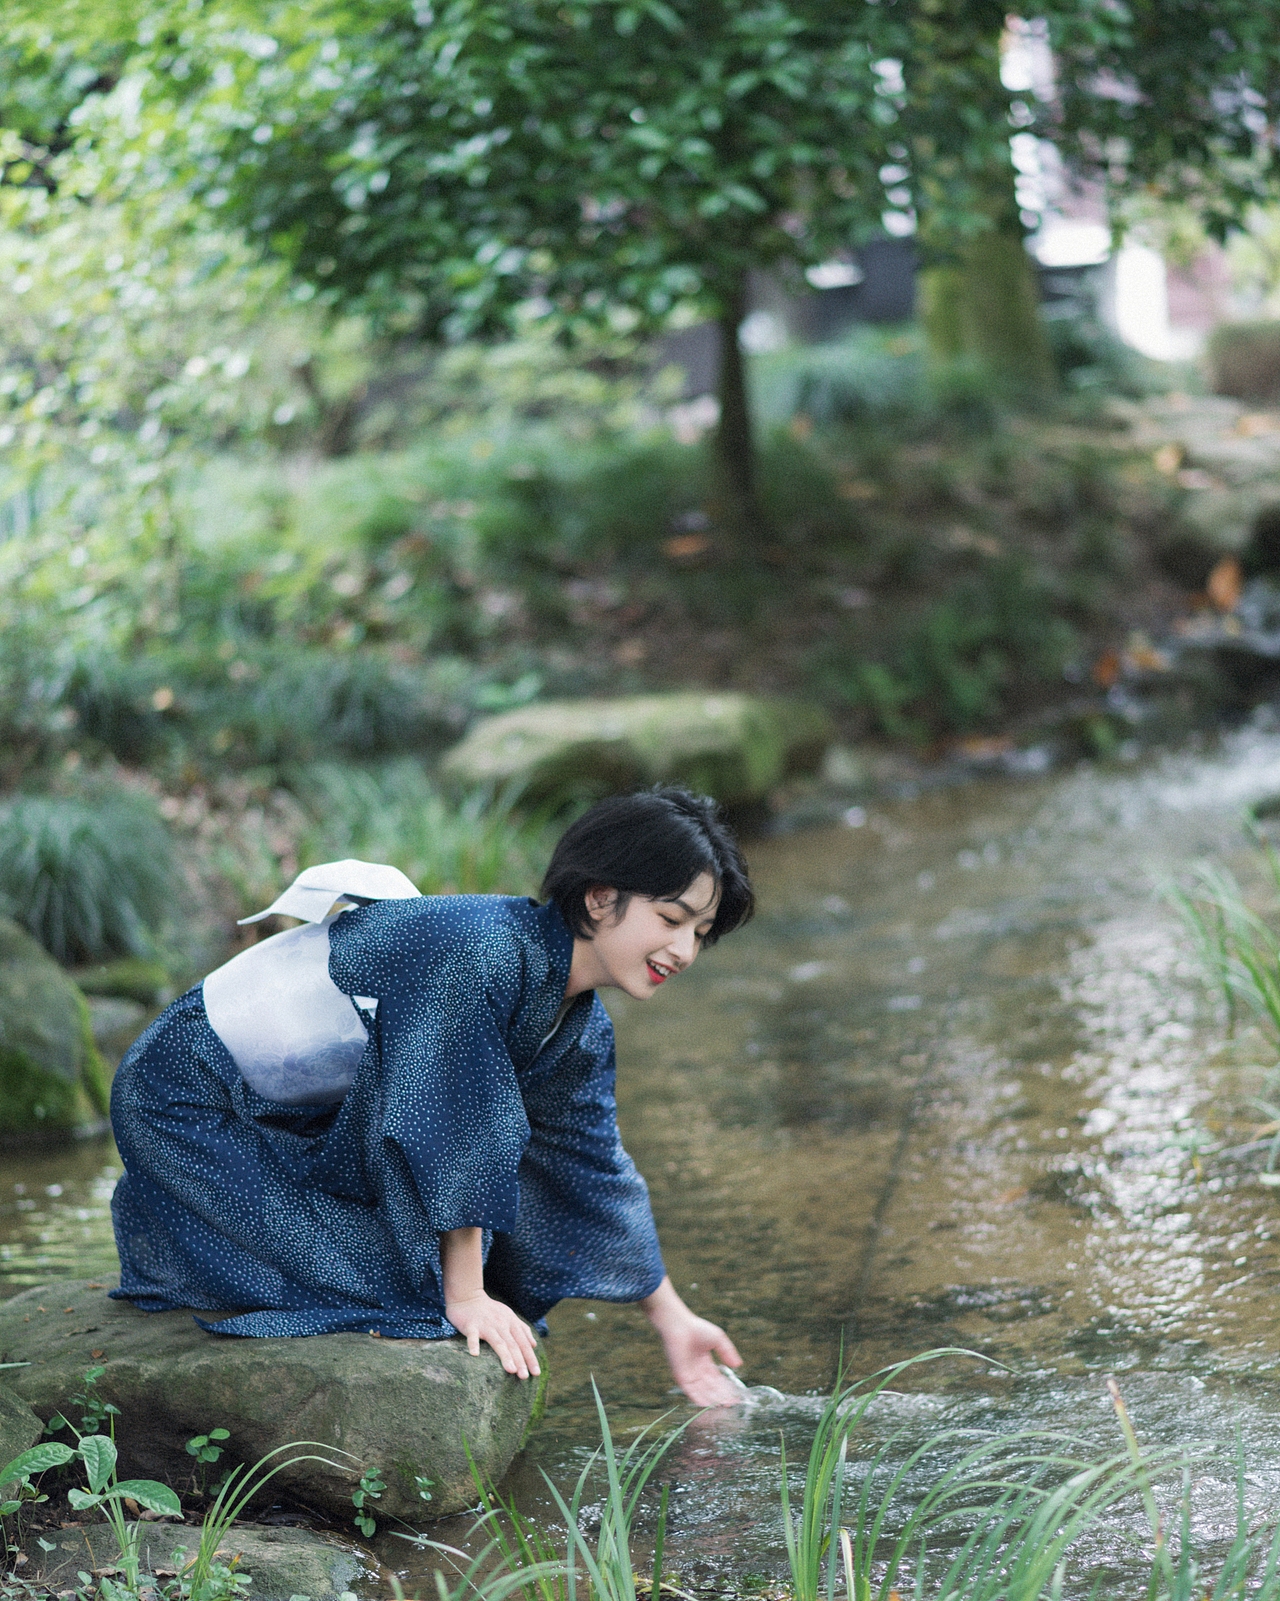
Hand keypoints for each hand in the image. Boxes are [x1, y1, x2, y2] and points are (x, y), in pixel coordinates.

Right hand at [446, 1291, 540, 1380]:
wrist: (468, 1296)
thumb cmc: (490, 1310)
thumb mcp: (509, 1316)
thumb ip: (522, 1329)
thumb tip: (534, 1344)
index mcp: (511, 1322)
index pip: (523, 1342)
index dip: (530, 1357)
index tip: (536, 1373)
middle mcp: (501, 1324)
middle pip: (513, 1344)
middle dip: (520, 1361)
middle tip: (525, 1377)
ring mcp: (486, 1324)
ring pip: (498, 1342)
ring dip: (505, 1356)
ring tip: (511, 1370)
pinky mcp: (471, 1325)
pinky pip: (473, 1335)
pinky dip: (473, 1344)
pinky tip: (475, 1354)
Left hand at [641, 1277, 742, 1406]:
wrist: (679, 1326)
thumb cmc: (697, 1329)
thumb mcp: (718, 1339)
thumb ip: (728, 1352)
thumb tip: (739, 1365)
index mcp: (705, 1362)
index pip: (717, 1380)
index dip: (727, 1388)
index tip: (736, 1396)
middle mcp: (697, 1371)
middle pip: (711, 1388)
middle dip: (722, 1396)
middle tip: (732, 1405)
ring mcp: (689, 1375)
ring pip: (703, 1392)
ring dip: (713, 1400)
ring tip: (725, 1407)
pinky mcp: (681, 1378)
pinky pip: (691, 1392)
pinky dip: (699, 1399)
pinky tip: (709, 1406)